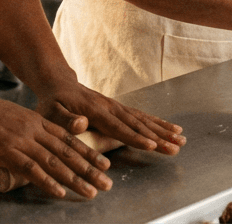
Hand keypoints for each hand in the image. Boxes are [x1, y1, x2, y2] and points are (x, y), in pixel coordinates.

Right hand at [0, 90, 112, 198]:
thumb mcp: (5, 118)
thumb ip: (20, 130)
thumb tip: (27, 145)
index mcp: (32, 119)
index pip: (67, 137)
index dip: (87, 152)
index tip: (103, 163)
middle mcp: (31, 128)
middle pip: (67, 151)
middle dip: (89, 168)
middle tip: (108, 182)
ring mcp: (19, 140)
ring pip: (54, 162)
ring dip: (75, 179)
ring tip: (92, 192)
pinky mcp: (5, 151)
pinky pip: (31, 169)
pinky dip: (48, 181)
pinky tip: (60, 192)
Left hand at [33, 79, 184, 155]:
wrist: (59, 83)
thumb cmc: (52, 102)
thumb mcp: (50, 111)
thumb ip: (65, 120)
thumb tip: (81, 124)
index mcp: (95, 110)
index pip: (118, 126)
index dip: (135, 137)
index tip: (152, 145)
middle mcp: (110, 106)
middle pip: (137, 123)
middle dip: (158, 136)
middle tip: (176, 147)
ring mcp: (116, 106)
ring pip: (143, 119)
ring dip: (163, 130)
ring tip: (181, 140)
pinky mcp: (119, 108)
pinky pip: (141, 116)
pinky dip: (157, 123)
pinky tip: (170, 129)